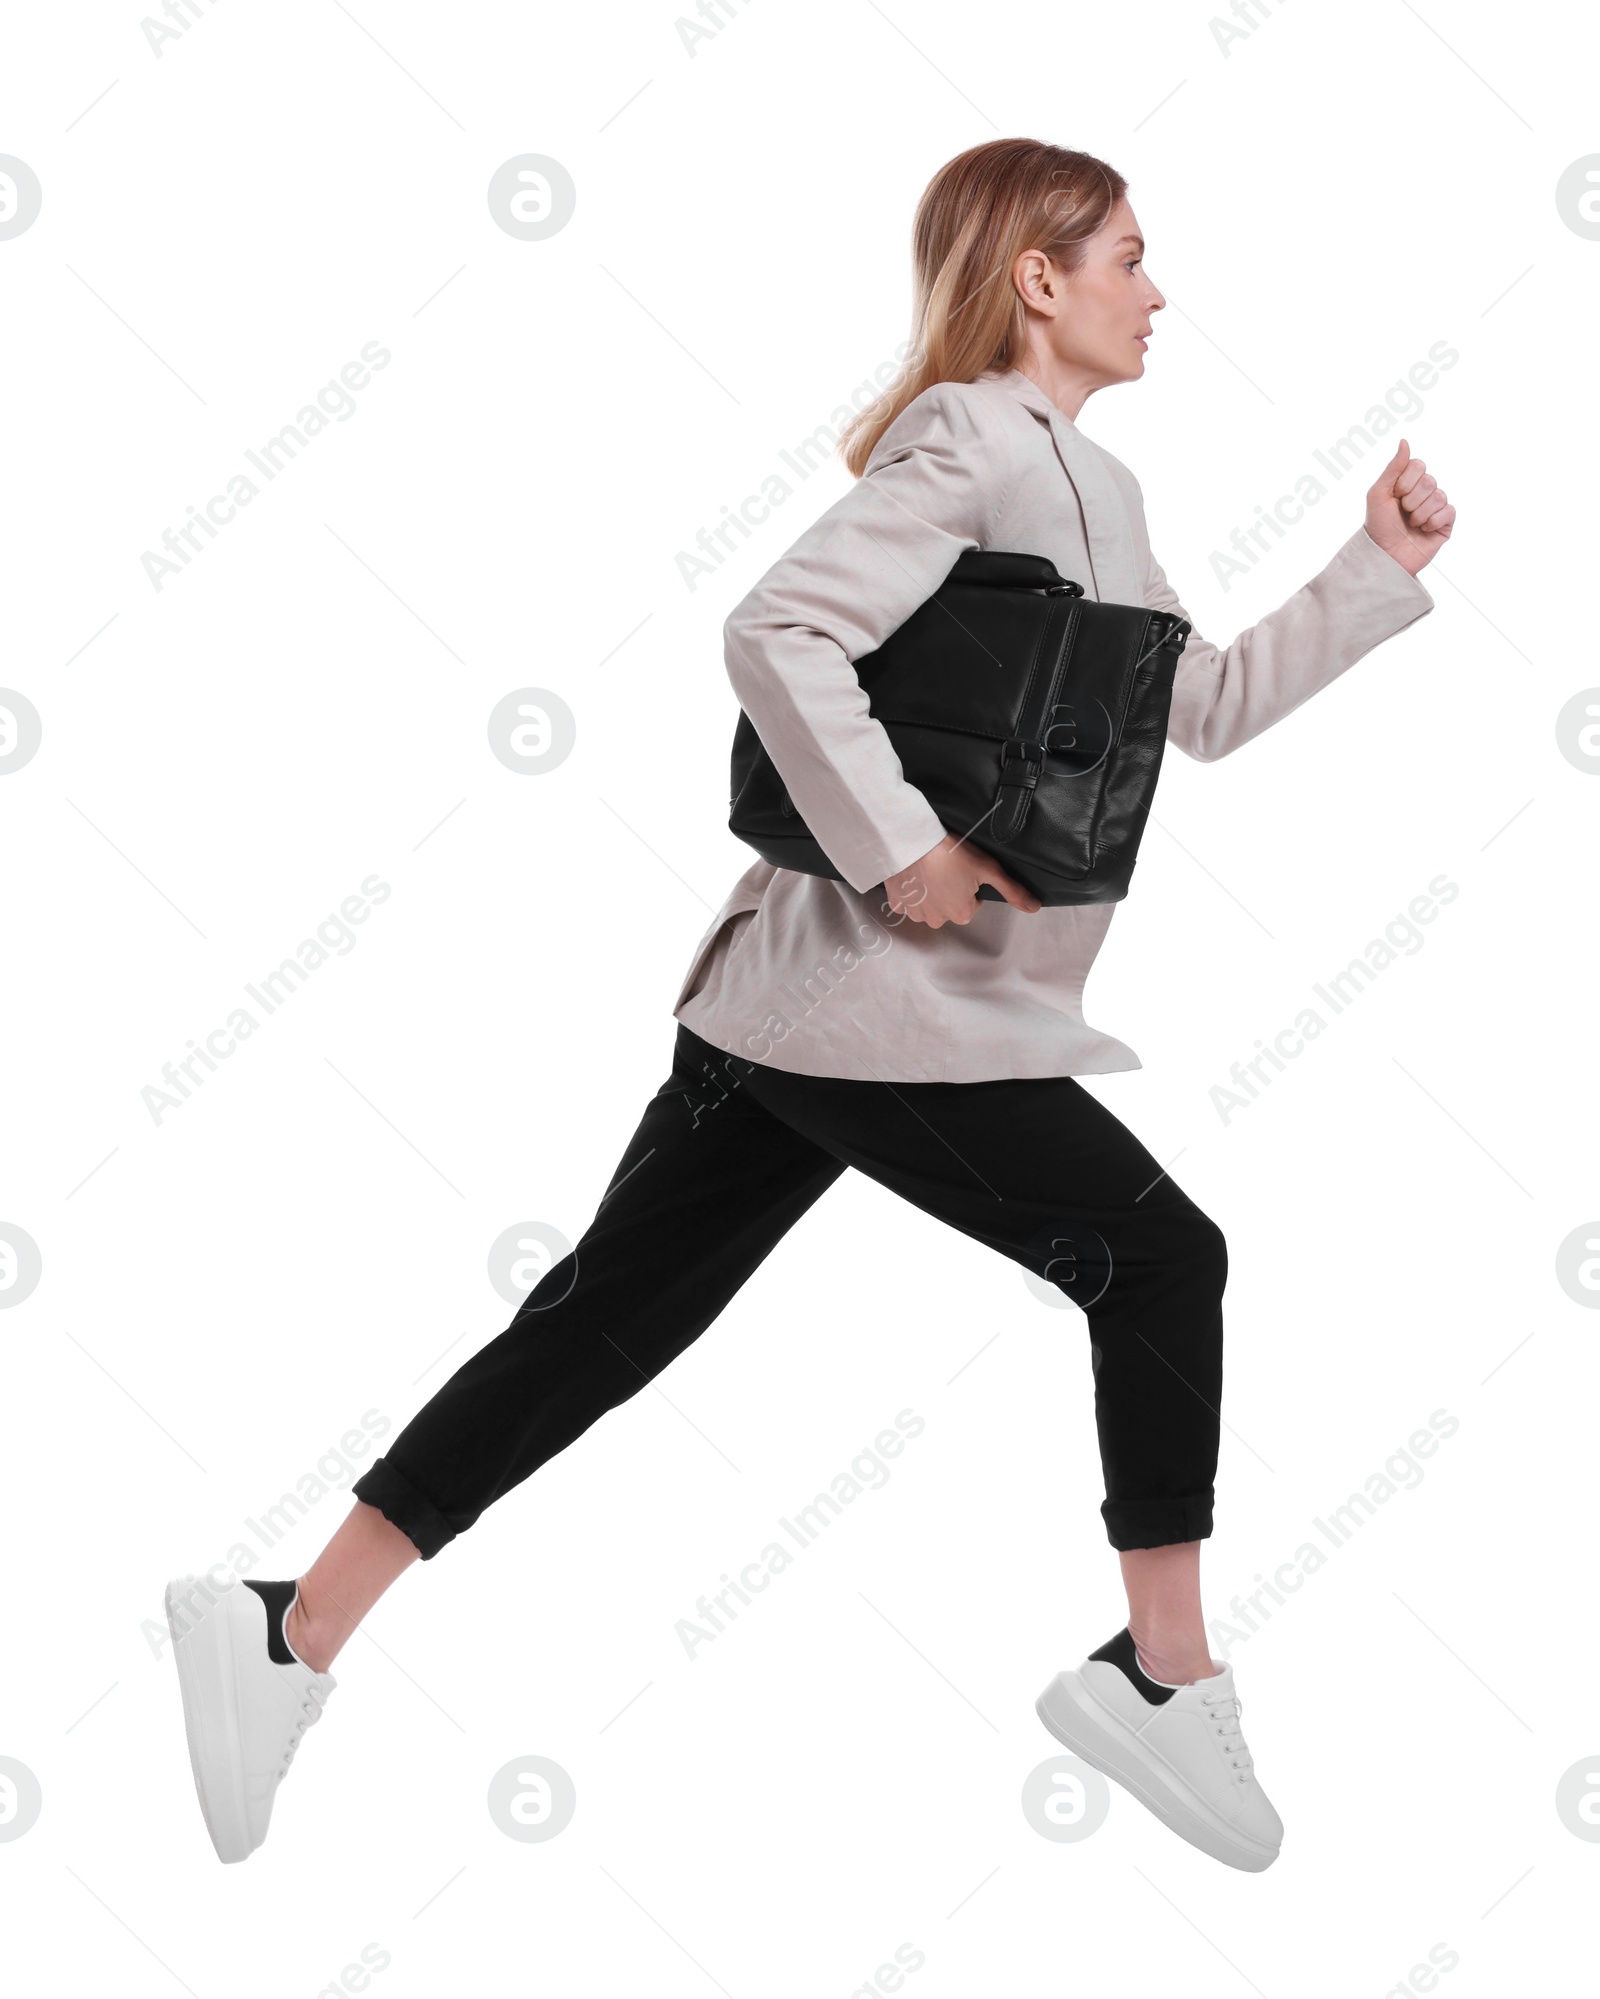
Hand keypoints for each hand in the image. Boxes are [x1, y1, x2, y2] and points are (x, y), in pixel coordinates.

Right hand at [881, 832, 1039, 927]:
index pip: (972, 902)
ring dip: (930, 891)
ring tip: (930, 868)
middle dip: (950, 889)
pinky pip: (907, 902)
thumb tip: (1034, 907)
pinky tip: (914, 874)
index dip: (969, 884)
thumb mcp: (988, 868)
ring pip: (928, 904)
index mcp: (962, 914)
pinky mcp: (898, 903)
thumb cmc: (950, 853)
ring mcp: (916, 913)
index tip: (963, 868)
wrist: (911, 841)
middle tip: (947, 866)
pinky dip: (911, 891)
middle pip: (950, 905)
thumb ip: (1011, 890)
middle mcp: (938, 919)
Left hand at [1364, 437, 1455, 574]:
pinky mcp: (1446, 523)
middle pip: (1430, 481)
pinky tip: (1424, 530)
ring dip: (1420, 514)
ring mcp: (1436, 507)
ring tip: (1411, 525)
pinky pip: (1448, 511)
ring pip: (1439, 496)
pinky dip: (1433, 522)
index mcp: (1408, 482)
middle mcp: (1424, 492)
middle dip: (1411, 500)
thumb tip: (1404, 441)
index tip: (1395, 496)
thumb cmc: (1378, 526)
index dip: (1405, 482)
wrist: (1385, 555)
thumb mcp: (1378, 494)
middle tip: (1403, 513)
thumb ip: (1393, 468)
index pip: (1418, 465)